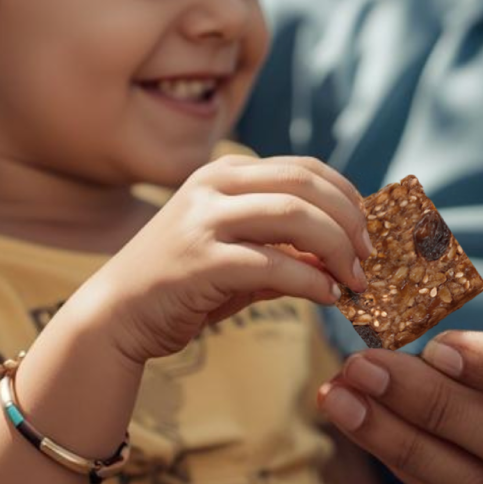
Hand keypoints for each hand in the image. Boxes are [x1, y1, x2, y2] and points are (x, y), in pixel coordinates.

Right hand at [95, 155, 371, 364]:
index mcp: (224, 172)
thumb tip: (346, 254)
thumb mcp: (237, 250)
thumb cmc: (181, 285)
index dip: (347, 197)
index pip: (304, 168)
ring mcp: (204, 220)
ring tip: (353, 279)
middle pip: (306, 185)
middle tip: (368, 258)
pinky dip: (310, 281)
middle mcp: (213, 185)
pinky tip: (327, 297)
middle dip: (349, 221)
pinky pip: (273, 265)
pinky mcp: (200, 261)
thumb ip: (285, 245)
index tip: (367, 232)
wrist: (114, 315)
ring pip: (294, 216)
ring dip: (337, 249)